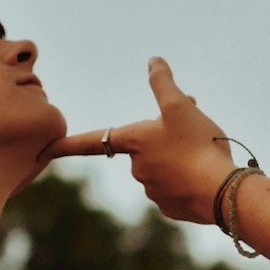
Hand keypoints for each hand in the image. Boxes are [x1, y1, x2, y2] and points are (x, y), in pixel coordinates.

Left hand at [46, 58, 235, 223]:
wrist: (222, 191)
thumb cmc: (199, 145)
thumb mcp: (181, 106)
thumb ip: (163, 83)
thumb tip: (153, 61)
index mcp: (133, 142)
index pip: (92, 142)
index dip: (68, 144)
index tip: (46, 149)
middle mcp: (136, 169)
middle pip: (146, 146)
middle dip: (164, 135)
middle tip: (195, 127)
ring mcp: (153, 191)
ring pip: (163, 166)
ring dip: (178, 156)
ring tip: (206, 151)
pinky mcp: (171, 208)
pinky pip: (176, 187)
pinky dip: (188, 178)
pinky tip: (205, 174)